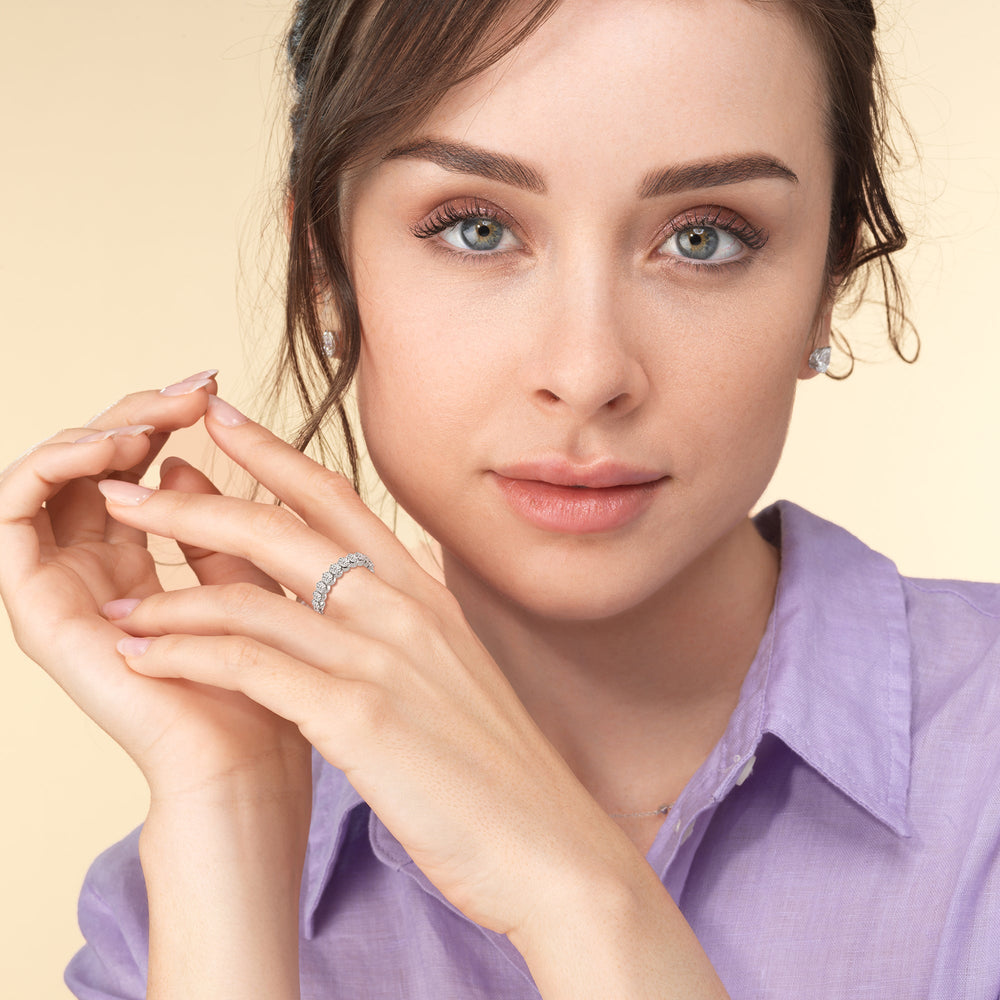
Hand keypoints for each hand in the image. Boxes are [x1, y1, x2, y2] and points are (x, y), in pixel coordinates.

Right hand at [0, 376, 310, 805]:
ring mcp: (58, 587)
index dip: (160, 420)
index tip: (213, 387)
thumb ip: (213, 526)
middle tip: (190, 390)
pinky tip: (117, 448)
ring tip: (155, 418)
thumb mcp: (246, 581)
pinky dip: (57, 464)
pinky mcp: (35, 605)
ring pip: (49, 474)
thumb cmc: (263, 681)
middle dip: (136, 414)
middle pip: (88, 465)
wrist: (248, 763)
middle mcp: (90, 572)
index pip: (128, 469)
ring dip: (100, 430)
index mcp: (135, 566)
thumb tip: (182, 461)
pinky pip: (14, 511)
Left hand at [100, 395, 632, 938]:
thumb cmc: (497, 767)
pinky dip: (189, 655)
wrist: (551, 843)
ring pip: (253, 596)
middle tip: (130, 488)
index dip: (274, 453)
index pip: (339, 499)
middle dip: (195, 504)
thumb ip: (407, 629)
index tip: (222, 421)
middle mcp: (405, 608)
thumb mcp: (454, 673)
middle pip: (283, 528)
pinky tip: (146, 655)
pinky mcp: (360, 716)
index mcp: (426, 593)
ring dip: (172, 594)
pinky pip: (251, 666)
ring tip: (116, 602)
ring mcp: (384, 657)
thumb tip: (365, 601)